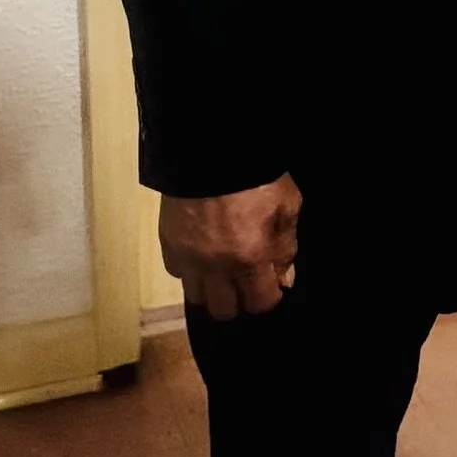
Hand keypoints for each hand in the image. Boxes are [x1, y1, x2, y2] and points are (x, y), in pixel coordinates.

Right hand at [159, 176, 302, 321]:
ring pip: (196, 296)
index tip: (270, 283)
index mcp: (250, 258)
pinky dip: (189, 268)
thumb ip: (286, 246)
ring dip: (211, 288)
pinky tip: (200, 253)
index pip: (260, 304)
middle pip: (224, 310)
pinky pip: (176, 271)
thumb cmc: (257, 174)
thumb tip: (283, 278)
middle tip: (245, 279)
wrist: (210, 146)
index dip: (268, 296)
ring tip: (221, 269)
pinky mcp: (168, 241)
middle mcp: (216, 266)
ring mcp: (188, 256)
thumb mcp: (288, 205)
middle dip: (238, 300)